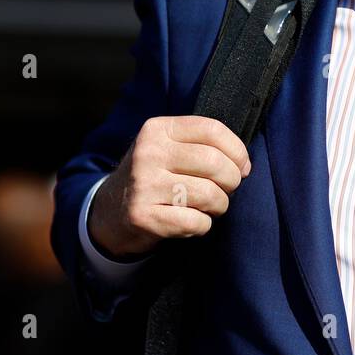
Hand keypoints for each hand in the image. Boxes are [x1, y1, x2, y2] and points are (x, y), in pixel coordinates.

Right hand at [87, 115, 250, 258]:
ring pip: (209, 194)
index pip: (212, 130)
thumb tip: (244, 164)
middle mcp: (149, 153)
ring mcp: (143, 185)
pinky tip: (192, 221)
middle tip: (227, 189)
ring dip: (219, 205)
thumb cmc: (156, 176)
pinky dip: (202, 225)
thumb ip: (204, 145)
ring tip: (209, 206)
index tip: (243, 166)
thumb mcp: (170, 147)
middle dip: (232, 180)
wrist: (110, 211)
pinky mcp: (143, 216)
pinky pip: (195, 222)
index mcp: (159, 129)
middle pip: (215, 162)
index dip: (237, 150)